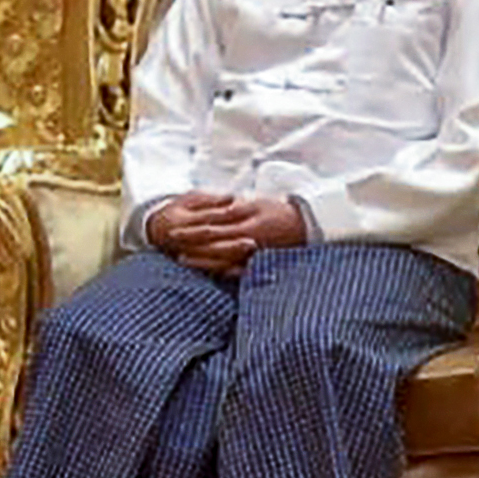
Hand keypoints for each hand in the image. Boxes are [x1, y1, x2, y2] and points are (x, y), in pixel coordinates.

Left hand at [148, 192, 304, 275]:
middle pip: (214, 248)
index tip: (173, 231)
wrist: (307, 225)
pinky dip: (221, 272)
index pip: (212, 230)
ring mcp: (254, 257)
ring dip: (202, 262)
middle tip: (171, 245)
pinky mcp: (259, 264)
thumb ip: (234, 209)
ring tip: (182, 259)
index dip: (191, 232)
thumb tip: (215, 211)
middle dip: (192, 248)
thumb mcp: (257, 205)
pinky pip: (237, 272)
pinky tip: (208, 271)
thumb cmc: (279, 211)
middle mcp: (249, 244)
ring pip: (223, 262)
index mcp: (247, 227)